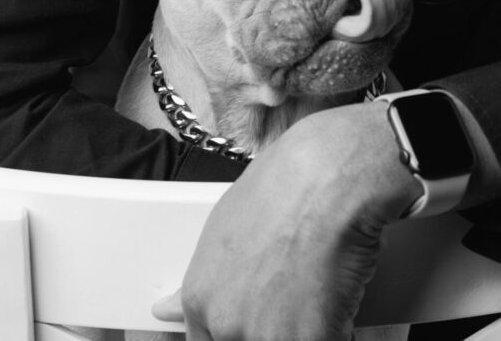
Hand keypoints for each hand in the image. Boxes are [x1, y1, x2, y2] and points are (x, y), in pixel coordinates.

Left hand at [153, 100, 420, 340]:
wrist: (326, 177)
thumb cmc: (281, 185)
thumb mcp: (222, 224)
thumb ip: (200, 280)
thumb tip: (165, 310)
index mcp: (199, 299)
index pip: (205, 340)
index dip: (236, 329)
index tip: (254, 318)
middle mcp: (226, 324)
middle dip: (269, 327)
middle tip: (291, 299)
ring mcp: (268, 336)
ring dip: (301, 330)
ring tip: (315, 296)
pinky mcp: (311, 339)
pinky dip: (332, 328)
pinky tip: (335, 300)